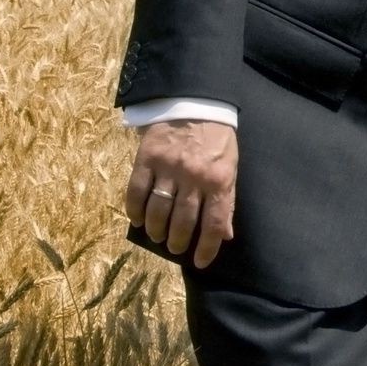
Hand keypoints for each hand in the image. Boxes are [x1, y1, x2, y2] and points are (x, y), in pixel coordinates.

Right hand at [124, 120, 238, 268]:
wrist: (194, 103)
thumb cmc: (216, 139)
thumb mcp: (230, 167)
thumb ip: (226, 200)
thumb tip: (224, 235)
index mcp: (219, 180)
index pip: (214, 222)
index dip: (206, 247)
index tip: (200, 262)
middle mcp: (193, 177)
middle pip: (183, 220)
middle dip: (177, 241)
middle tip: (174, 248)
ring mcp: (168, 168)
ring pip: (158, 210)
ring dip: (156, 229)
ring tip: (157, 237)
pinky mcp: (146, 159)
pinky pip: (136, 191)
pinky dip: (135, 210)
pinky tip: (138, 219)